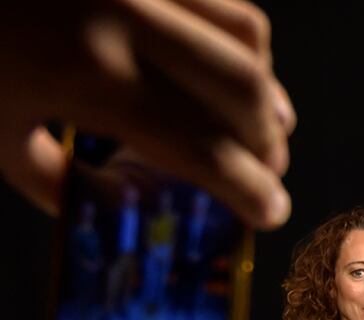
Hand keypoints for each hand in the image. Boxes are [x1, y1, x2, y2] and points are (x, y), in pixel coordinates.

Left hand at [0, 0, 294, 227]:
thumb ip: (50, 174)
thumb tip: (113, 200)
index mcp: (85, 75)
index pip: (201, 146)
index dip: (249, 188)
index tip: (269, 212)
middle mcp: (126, 16)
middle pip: (242, 90)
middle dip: (267, 141)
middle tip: (266, 170)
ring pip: (245, 33)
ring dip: (263, 85)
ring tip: (261, 118)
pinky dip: (235, 37)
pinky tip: (227, 64)